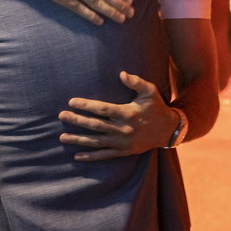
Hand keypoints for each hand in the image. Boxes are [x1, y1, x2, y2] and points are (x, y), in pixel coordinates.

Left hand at [58, 71, 179, 160]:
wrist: (168, 131)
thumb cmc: (156, 107)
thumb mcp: (150, 91)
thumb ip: (136, 82)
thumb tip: (122, 73)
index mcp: (128, 113)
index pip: (102, 109)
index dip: (86, 105)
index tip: (71, 102)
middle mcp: (124, 129)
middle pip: (95, 125)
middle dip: (77, 121)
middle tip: (61, 116)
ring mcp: (123, 142)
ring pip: (96, 142)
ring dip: (78, 140)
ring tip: (62, 137)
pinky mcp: (124, 152)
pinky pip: (104, 155)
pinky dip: (90, 156)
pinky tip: (77, 156)